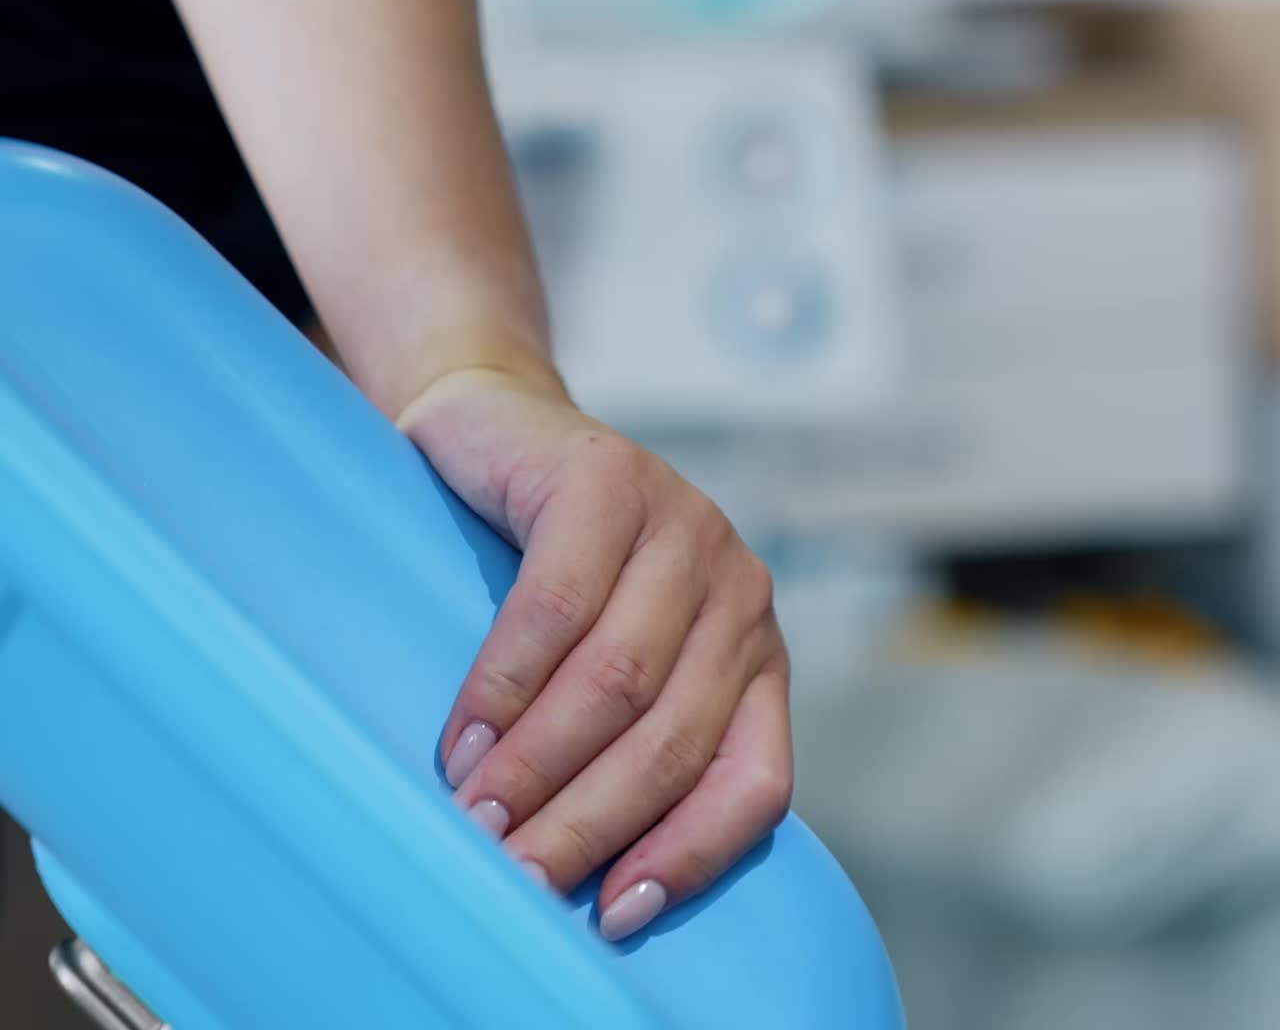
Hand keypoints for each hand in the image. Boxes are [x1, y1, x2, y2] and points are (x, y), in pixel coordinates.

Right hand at [399, 366, 792, 941]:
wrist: (499, 437)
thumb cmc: (548, 574)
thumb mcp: (609, 661)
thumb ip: (628, 740)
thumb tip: (593, 883)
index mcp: (752, 650)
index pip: (753, 777)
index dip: (690, 856)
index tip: (611, 916)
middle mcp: (737, 587)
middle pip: (674, 736)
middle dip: (590, 822)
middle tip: (515, 873)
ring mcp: (682, 524)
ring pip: (619, 679)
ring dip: (542, 766)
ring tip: (479, 816)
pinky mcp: (608, 480)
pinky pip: (559, 608)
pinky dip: (506, 686)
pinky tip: (467, 736)